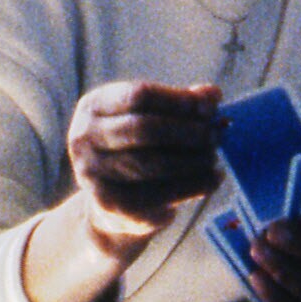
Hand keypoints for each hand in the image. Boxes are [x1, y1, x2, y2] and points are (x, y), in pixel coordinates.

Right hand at [66, 80, 221, 246]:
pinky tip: (211, 180)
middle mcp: (84, 138)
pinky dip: (192, 186)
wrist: (116, 205)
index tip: (210, 107)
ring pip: (152, 164)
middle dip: (188, 132)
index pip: (140, 95)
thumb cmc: (140, 150)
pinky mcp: (110, 205)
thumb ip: (182, 104)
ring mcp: (93, 173)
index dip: (179, 100)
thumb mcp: (154, 119)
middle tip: (216, 136)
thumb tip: (213, 95)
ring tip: (214, 158)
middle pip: (144, 129)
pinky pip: (158, 195)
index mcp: (94, 106)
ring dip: (193, 160)